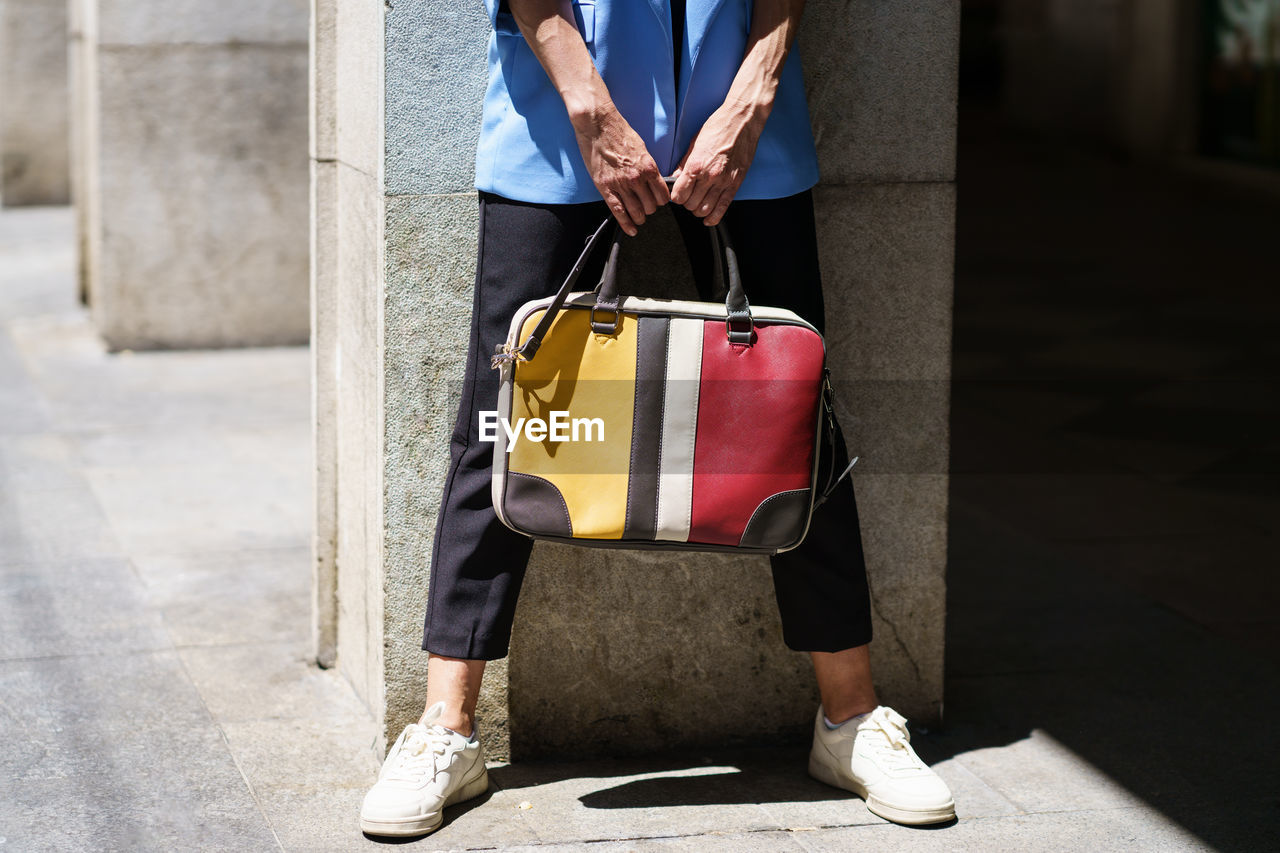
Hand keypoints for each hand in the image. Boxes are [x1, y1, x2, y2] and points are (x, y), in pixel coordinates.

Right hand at [571, 106, 669, 235]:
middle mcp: (637, 178)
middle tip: (647, 208)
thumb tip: (653, 181)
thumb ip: (648, 167)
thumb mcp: (642, 148)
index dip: (662, 201)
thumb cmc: (620, 132)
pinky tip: (631, 230)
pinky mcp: (605, 188)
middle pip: (651, 206)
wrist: (598, 124)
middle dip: (650, 209)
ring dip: (640, 218)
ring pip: (637, 212)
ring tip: (639, 219)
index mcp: (649, 167)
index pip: (663, 195)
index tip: (658, 201)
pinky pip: (618, 211)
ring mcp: (621, 184)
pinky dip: (626, 224)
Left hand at [669, 102, 764, 225]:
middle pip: (690, 204)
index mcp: (695, 165)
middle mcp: (709, 176)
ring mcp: (723, 182)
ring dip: (698, 210)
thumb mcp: (694, 143)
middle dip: (686, 203)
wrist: (742, 121)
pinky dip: (713, 217)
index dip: (675, 197)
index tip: (677, 194)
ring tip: (698, 202)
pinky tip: (708, 219)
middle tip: (688, 196)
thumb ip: (684, 165)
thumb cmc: (718, 127)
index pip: (679, 195)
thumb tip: (675, 179)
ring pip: (705, 209)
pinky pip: (723, 208)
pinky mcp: (735, 184)